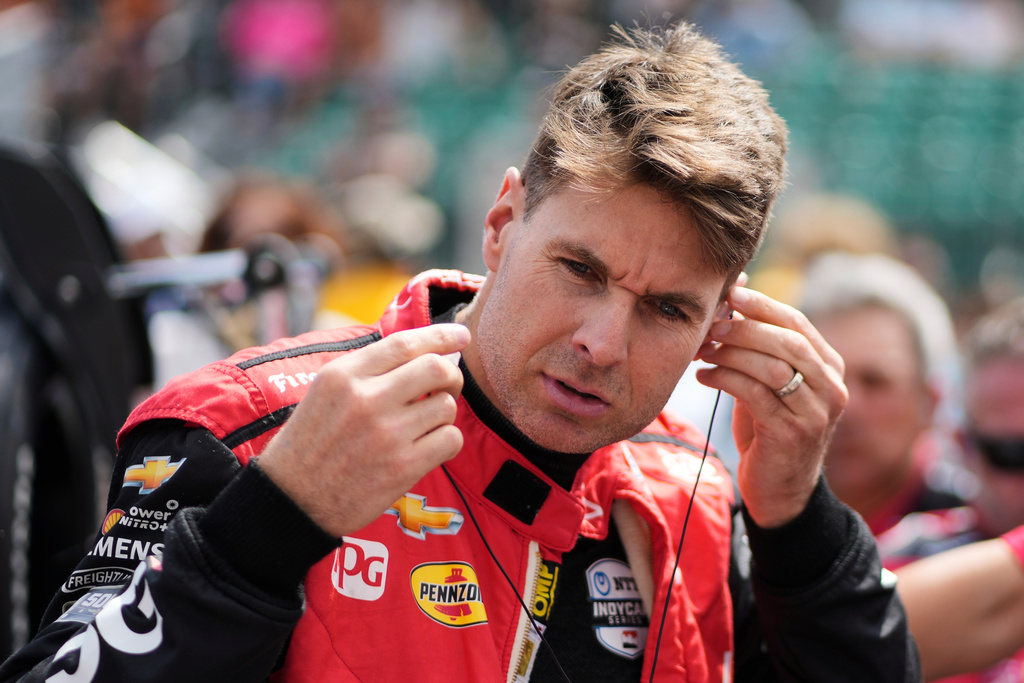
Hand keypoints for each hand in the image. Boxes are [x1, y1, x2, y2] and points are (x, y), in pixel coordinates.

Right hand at [257, 323, 469, 536]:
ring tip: (425, 424)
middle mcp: (366, 399)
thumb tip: (423, 352)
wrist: (292, 501)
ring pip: (447, 406)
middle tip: (447, 386)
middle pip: (435, 368)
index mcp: (343, 376)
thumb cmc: (310, 445)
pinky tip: (428, 447)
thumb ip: (367, 371)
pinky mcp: (403, 467)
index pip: (404, 343)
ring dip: (444, 413)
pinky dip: (446, 441)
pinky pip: (450, 440)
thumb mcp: (324, 393)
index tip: (460, 336)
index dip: (440, 335)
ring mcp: (387, 434)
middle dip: (451, 375)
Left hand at [695, 287, 846, 527]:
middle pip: (787, 342)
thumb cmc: (768, 427)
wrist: (780, 490)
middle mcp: (831, 388)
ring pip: (772, 367)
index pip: (798, 324)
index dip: (763, 305)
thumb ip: (758, 347)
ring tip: (702, 351)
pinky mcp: (792, 434)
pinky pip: (755, 395)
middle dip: (744, 328)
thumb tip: (732, 296)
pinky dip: (725, 380)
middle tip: (710, 325)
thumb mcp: (768, 382)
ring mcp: (816, 413)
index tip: (730, 293)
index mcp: (829, 367)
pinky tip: (703, 377)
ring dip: (730, 354)